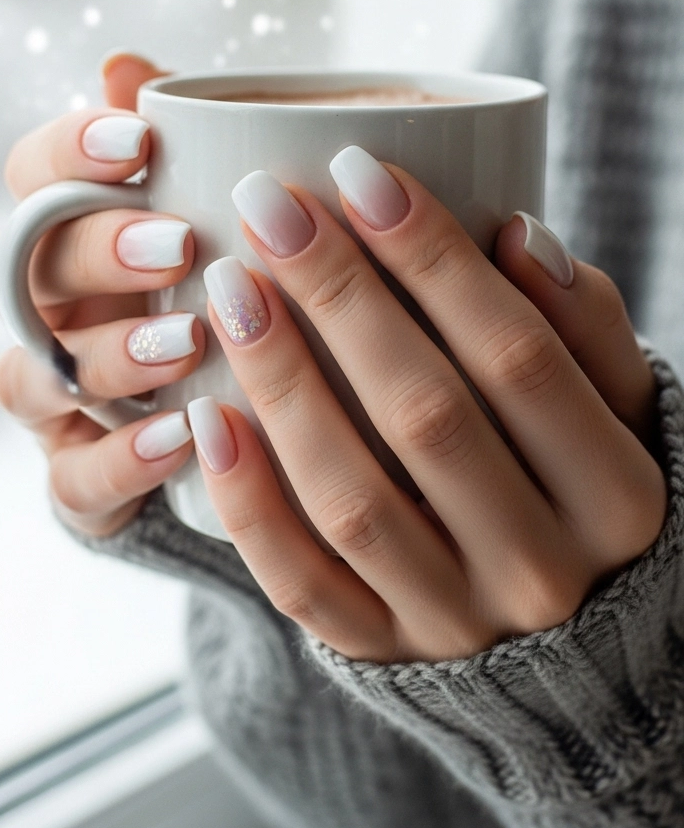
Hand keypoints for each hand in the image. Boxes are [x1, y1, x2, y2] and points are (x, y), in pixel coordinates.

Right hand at [0, 54, 202, 537]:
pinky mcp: (79, 482)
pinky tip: (181, 437)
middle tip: (178, 244)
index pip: (31, 176)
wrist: (251, 423)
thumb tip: (121, 64)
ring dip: (107, 356)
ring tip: (189, 342)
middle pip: (21, 271)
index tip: (141, 143)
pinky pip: (72, 481)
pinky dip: (120, 461)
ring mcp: (56, 402)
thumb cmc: (231, 287)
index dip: (68, 152)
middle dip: (93, 251)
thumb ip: (186, 141)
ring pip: (33, 376)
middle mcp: (47, 314)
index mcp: (72, 234)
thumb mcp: (227, 210)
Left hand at [187, 152, 665, 661]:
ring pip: (351, 499)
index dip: (435, 258)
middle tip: (272, 204)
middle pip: (426, 416)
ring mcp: (455, 623)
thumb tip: (516, 230)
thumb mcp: (621, 407)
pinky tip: (207, 413)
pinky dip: (249, 500)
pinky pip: (301, 585)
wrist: (571, 651)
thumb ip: (583, 325)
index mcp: (617, 496)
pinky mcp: (381, 655)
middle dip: (340, 295)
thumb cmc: (583, 483)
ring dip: (282, 382)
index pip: (518, 356)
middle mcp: (542, 570)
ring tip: (231, 286)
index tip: (361, 172)